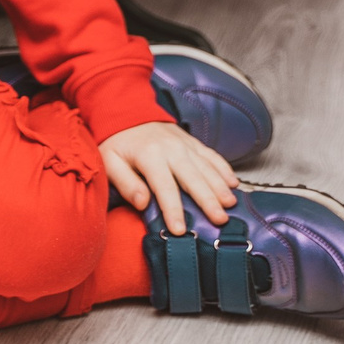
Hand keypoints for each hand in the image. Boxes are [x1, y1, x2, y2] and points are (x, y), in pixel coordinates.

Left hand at [99, 120, 238, 234]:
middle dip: (207, 200)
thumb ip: (125, 183)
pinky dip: (224, 169)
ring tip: (230, 205)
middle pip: (193, 178)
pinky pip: (212, 156)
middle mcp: (171, 150)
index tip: (180, 230)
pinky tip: (233, 183)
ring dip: (220, 186)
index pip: (164, 188)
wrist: (126, 113)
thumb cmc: (117, 143)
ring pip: (207, 168)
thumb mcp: (110, 162)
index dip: (173, 210)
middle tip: (220, 220)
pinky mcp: (192, 142)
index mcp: (149, 156)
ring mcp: (185, 144)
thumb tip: (142, 203)